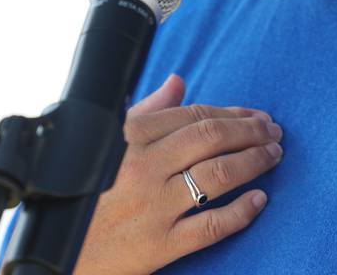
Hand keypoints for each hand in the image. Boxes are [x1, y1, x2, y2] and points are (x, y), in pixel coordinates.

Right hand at [74, 75, 282, 274]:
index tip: (256, 115)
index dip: (233, 113)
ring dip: (254, 162)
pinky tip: (260, 201)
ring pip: (218, 176)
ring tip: (273, 157)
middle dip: (251, 132)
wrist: (62, 254)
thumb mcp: (109, 146)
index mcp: (130, 139)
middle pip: (211, 139)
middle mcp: (143, 169)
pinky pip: (211, 225)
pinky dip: (242, 212)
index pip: (194, 115)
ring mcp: (153, 207)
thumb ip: (146, 111)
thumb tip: (178, 82)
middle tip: (274, 133)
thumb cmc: (88, 196)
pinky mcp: (160, 245)